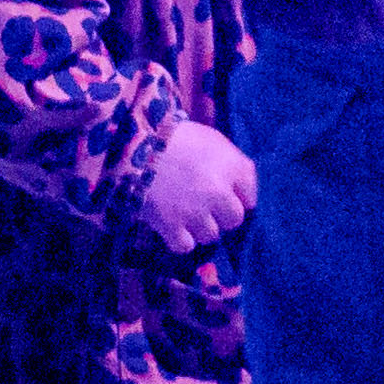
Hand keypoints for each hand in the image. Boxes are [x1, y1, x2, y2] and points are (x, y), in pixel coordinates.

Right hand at [137, 119, 254, 249]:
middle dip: (221, 216)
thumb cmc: (175, 137)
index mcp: (233, 168)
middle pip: (234, 220)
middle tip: (205, 209)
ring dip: (199, 229)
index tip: (226, 198)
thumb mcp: (212, 139)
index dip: (237, 199)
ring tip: (184, 215)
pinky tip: (172, 227)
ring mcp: (195, 210)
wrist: (134, 144)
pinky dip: (179, 240)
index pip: (250, 198)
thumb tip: (239, 187)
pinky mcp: (170, 224)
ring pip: (210, 236)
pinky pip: (184, 246)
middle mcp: (219, 192)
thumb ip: (231, 162)